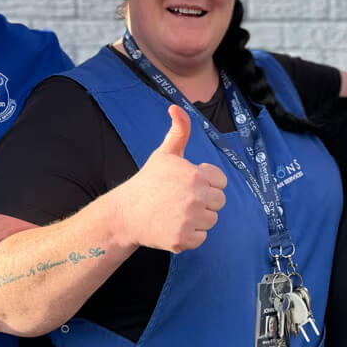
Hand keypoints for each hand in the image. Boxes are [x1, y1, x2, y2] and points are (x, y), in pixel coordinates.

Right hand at [117, 105, 227, 253]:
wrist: (125, 213)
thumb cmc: (147, 182)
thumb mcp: (164, 154)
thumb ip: (179, 131)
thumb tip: (176, 107)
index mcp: (196, 175)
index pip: (221, 183)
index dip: (206, 184)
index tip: (187, 185)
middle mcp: (196, 197)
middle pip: (219, 203)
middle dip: (203, 202)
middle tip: (180, 200)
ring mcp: (189, 220)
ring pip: (211, 221)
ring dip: (197, 219)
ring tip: (176, 213)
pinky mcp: (183, 239)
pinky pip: (201, 238)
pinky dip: (189, 235)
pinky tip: (173, 225)